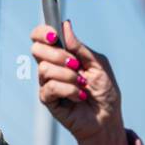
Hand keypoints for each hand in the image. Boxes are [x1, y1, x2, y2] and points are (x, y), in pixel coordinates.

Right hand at [30, 20, 128, 144]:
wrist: (107, 119)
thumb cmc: (105, 93)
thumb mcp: (99, 65)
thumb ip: (81, 48)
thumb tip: (65, 25)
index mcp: (61, 55)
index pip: (40, 37)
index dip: (42, 33)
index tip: (54, 36)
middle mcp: (50, 67)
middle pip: (36, 50)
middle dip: (58, 55)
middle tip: (75, 65)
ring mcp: (47, 83)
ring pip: (44, 69)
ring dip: (68, 76)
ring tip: (83, 85)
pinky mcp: (47, 99)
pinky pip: (51, 87)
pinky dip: (69, 90)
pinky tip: (80, 96)